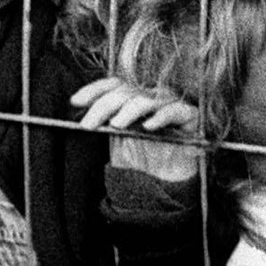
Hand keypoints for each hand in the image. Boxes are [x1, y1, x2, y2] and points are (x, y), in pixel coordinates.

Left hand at [73, 77, 203, 181]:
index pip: (114, 85)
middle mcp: (152, 98)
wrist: (169, 180)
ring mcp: (171, 106)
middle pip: (127, 92)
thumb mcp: (117, 142)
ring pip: (149, 99)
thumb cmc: (143, 159)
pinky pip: (177, 111)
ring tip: (117, 124)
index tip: (76, 101)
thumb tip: (83, 119)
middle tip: (89, 123)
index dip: (95, 90)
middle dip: (105, 106)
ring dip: (131, 109)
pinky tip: (149, 126)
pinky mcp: (190, 118)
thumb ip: (105, 127)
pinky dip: (162, 116)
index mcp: (133, 100)